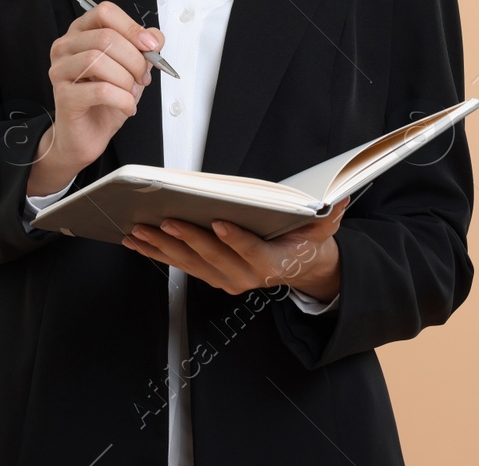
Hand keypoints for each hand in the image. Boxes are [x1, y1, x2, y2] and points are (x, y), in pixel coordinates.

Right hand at [28, 0, 163, 195]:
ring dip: (126, 79)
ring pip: (99, 61)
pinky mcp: (63, 95)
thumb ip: (142, 50)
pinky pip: (99, 90)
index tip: (150, 46)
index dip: (132, 27)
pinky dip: (122, 99)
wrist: (85, 135)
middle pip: (106, 37)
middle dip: (134, 59)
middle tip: (143, 77)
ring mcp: (60, 70)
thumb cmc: (103, 101)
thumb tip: (156, 37)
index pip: (105, 12)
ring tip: (132, 92)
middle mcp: (66, 47)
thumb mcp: (129, 70)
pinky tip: (127, 106)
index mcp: (81, 33)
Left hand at [122, 197, 350, 300]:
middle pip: (212, 257)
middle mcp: (244, 276)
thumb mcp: (323, 230)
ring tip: (139, 231)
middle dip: (186, 239)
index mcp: (271, 263)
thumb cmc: (306, 243)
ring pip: (190, 263)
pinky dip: (159, 253)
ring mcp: (226, 278)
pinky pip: (182, 265)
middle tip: (164, 220)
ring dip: (162, 248)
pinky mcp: (212, 276)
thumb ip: (328, 217)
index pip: (250, 251)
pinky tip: (138, 241)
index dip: (235, 239)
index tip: (218, 223)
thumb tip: (339, 199)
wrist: (301, 268)